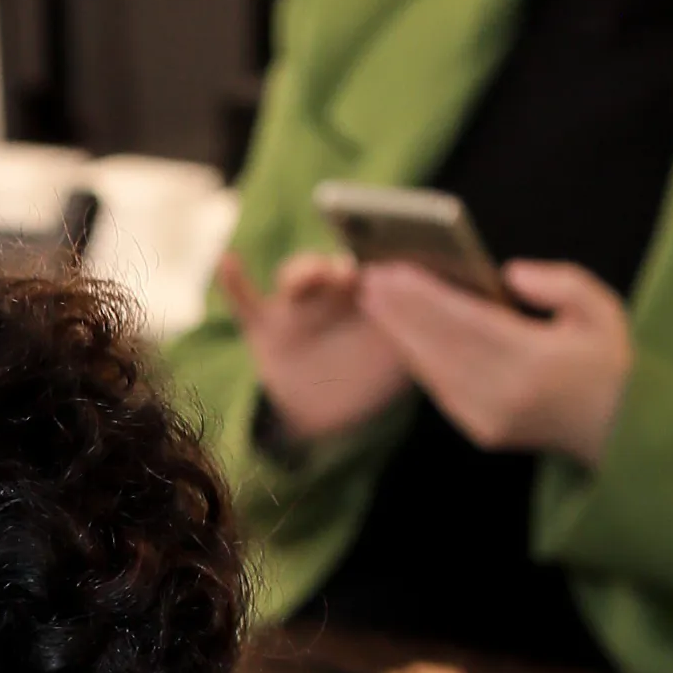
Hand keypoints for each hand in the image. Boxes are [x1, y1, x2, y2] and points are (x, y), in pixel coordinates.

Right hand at [223, 249, 408, 444]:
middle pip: (333, 267)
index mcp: (369, 295)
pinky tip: (227, 259)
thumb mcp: (400, 359)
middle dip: (339, 268)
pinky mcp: (265, 326)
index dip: (378, 261)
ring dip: (302, 272)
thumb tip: (444, 313)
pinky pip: (244, 300)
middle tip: (348, 275)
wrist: (324, 413)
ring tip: (309, 277)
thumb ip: (415, 335)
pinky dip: (233, 280)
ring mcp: (298, 308)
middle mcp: (333, 293)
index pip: (374, 269)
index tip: (389, 262)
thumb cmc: (370, 379)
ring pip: (296, 278)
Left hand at [359, 256, 635, 466]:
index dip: (426, 296)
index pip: (468, 321)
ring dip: (399, 333)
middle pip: (440, 344)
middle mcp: (507, 393)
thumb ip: (560, 283)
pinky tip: (398, 332)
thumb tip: (508, 273)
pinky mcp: (480, 430)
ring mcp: (490, 416)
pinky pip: (439, 388)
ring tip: (374, 300)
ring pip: (432, 368)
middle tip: (367, 277)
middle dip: (400, 310)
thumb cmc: (606, 360)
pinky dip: (416, 358)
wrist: (616, 430)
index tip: (394, 270)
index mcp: (536, 360)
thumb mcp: (602, 311)